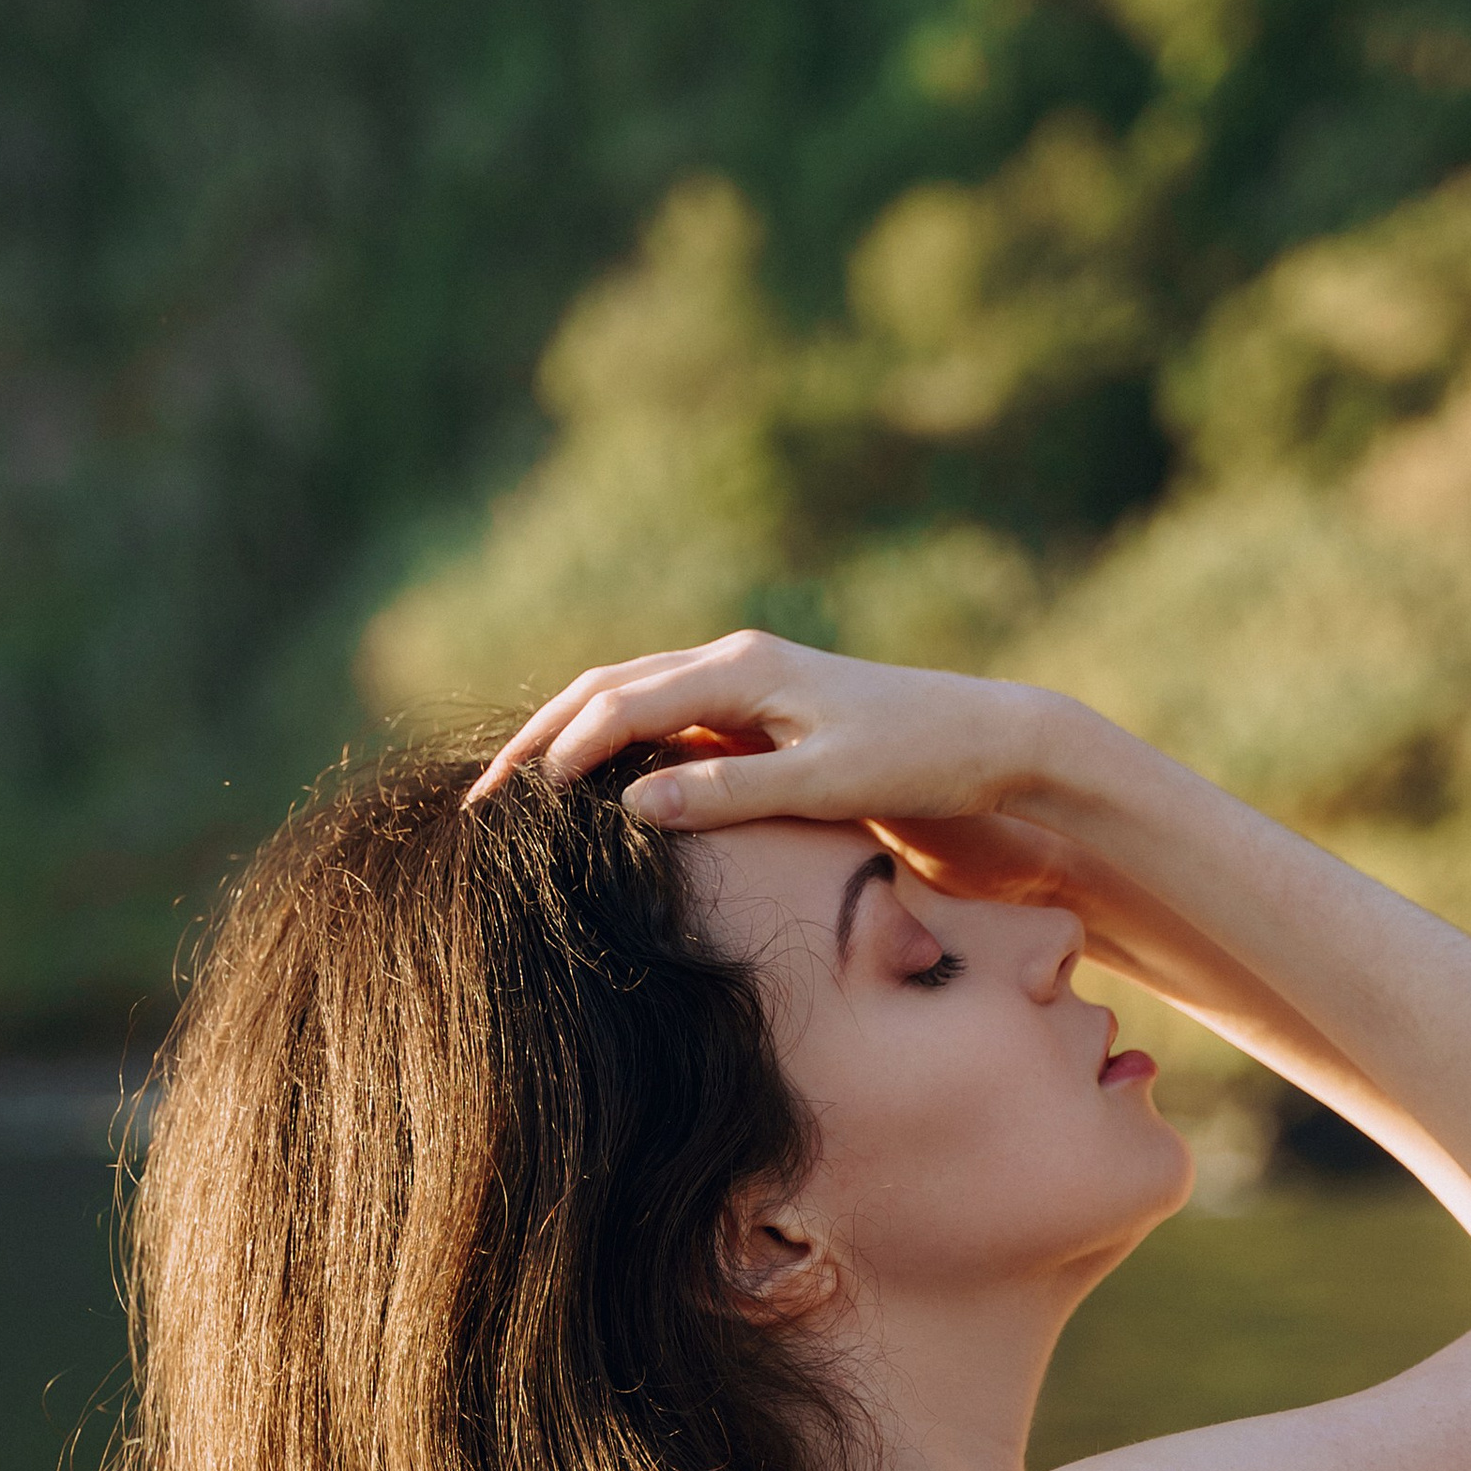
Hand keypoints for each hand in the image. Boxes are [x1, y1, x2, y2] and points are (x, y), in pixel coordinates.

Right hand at [472, 631, 1062, 859]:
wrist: (990, 742)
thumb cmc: (917, 761)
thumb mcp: (822, 785)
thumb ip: (727, 793)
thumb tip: (631, 806)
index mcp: (742, 670)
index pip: (621, 706)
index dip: (562, 754)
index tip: (515, 806)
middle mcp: (734, 663)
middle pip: (605, 690)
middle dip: (538, 740)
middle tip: (480, 798)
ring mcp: (743, 684)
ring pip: (627, 700)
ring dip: (568, 739)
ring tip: (514, 792)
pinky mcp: (757, 712)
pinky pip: (662, 720)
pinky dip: (613, 747)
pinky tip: (588, 790)